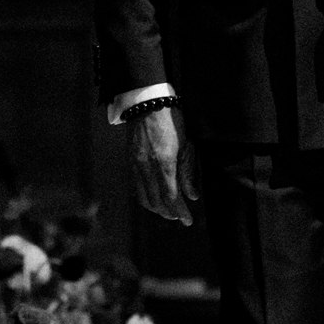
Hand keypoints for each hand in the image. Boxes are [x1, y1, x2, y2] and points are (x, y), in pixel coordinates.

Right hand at [127, 106, 198, 225]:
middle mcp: (148, 167)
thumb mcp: (186, 144)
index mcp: (164, 163)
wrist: (147, 102)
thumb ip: (188, 171)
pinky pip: (137, 186)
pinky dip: (146, 197)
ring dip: (156, 208)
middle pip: (156, 202)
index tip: (188, 221)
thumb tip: (192, 195)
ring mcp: (137, 165)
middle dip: (169, 213)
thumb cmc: (171, 120)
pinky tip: (154, 197)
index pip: (171, 197)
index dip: (180, 212)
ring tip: (168, 210)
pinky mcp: (131, 161)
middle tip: (180, 217)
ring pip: (143, 197)